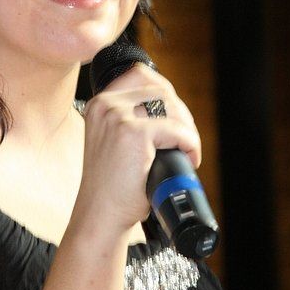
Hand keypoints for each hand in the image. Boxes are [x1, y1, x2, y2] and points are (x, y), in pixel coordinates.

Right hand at [78, 63, 200, 234]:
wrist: (100, 215)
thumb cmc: (112, 185)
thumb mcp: (113, 141)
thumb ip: (130, 119)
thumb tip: (171, 106)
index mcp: (99, 103)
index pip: (140, 74)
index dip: (166, 92)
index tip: (175, 116)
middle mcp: (105, 104)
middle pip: (161, 89)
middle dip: (181, 114)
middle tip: (185, 141)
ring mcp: (117, 116)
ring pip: (171, 105)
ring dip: (187, 128)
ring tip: (186, 151)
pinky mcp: (133, 133)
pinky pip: (177, 129)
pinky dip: (190, 144)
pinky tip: (188, 159)